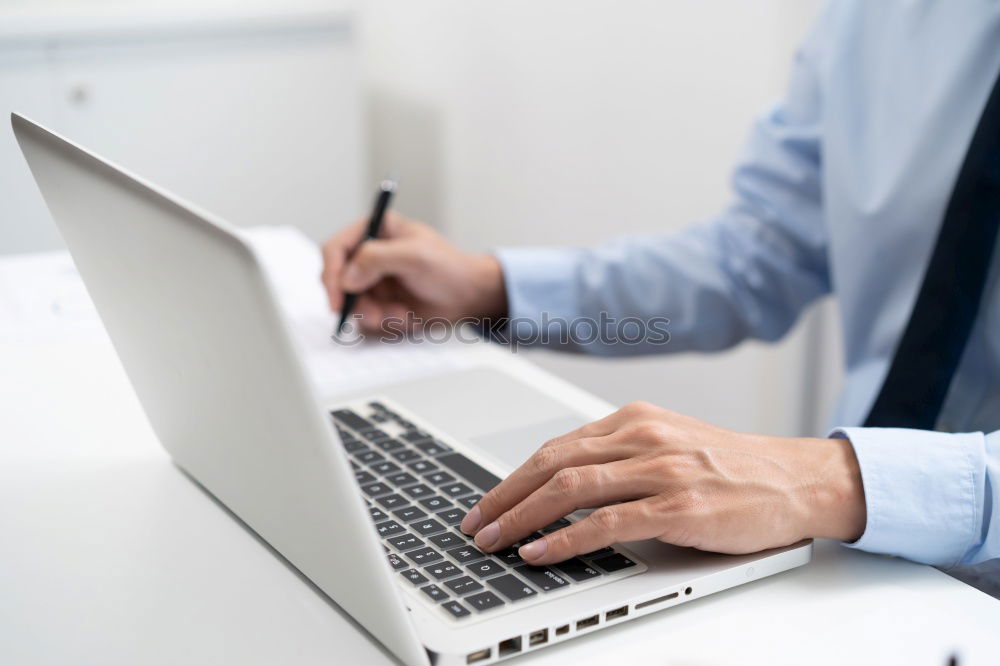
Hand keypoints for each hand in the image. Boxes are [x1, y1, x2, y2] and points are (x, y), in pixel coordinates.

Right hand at [320, 211, 506, 333]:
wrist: (469, 297)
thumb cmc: (450, 268)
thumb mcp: (415, 256)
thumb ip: (377, 258)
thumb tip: (346, 277)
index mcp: (374, 230)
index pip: (336, 248)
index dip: (331, 273)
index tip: (338, 296)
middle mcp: (368, 254)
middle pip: (336, 279)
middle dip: (354, 301)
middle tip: (373, 314)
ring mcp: (372, 279)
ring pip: (350, 302)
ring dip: (372, 314)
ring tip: (400, 314)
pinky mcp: (378, 302)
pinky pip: (365, 317)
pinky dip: (383, 321)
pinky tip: (405, 316)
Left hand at [460, 401, 865, 564]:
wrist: (796, 479)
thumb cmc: (732, 468)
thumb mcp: (669, 446)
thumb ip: (620, 458)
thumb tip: (562, 484)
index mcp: (635, 420)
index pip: (557, 447)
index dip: (514, 477)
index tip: (488, 502)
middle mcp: (643, 437)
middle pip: (552, 462)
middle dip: (504, 495)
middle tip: (475, 524)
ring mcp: (661, 470)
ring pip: (571, 487)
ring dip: (522, 516)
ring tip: (495, 540)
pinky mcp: (680, 507)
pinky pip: (608, 522)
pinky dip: (565, 538)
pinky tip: (540, 551)